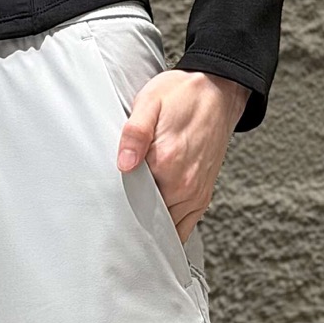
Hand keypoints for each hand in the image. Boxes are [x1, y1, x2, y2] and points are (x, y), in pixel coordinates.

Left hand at [116, 69, 251, 244]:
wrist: (217, 92)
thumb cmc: (182, 95)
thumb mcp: (150, 101)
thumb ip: (135, 132)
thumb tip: (124, 163)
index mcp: (167, 162)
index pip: (132, 202)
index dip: (117, 208)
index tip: (106, 206)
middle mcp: (184, 184)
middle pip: (148, 220)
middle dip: (131, 221)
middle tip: (114, 216)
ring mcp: (195, 193)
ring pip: (167, 229)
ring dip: (149, 228)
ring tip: (132, 220)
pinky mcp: (202, 197)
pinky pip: (184, 228)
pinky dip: (168, 231)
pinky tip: (154, 224)